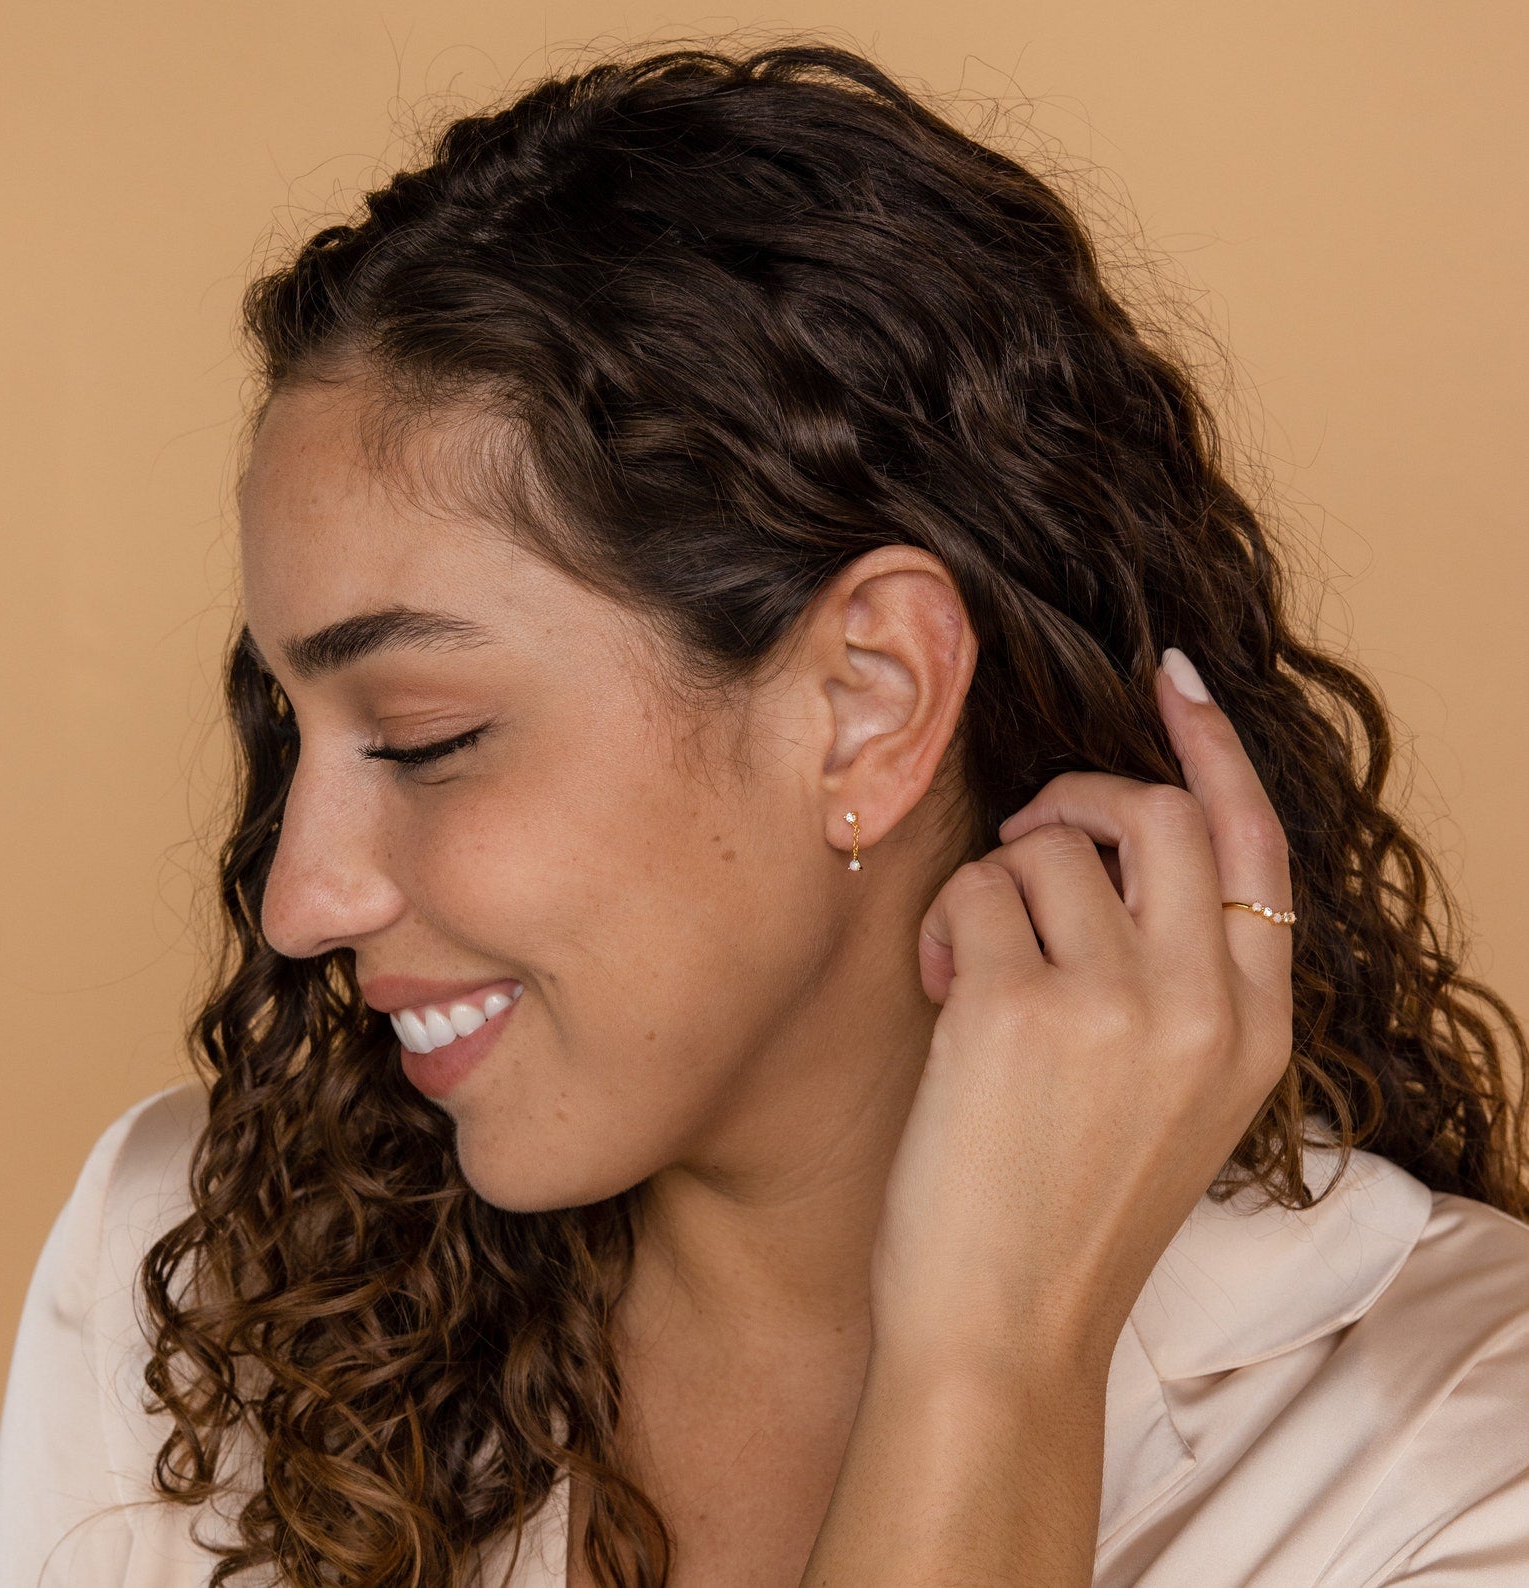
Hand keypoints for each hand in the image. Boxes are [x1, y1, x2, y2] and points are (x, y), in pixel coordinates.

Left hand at [869, 649, 1295, 1371]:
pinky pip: (974, 889)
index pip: (1258, 847)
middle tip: (1028, 834)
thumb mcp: (1172, 1100)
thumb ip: (1177, 980)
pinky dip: (944, 923)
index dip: (1214, 752)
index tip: (1173, 684)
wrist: (1003, 1335)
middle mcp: (1206, 1006)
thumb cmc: (1064, 1211)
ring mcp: (1119, 1006)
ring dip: (995, 879)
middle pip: (1160, 813)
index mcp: (1257, 1029)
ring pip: (1051, 841)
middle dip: (1080, 797)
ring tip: (973, 964)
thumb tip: (1109, 845)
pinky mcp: (1019, 1011)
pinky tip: (943, 993)